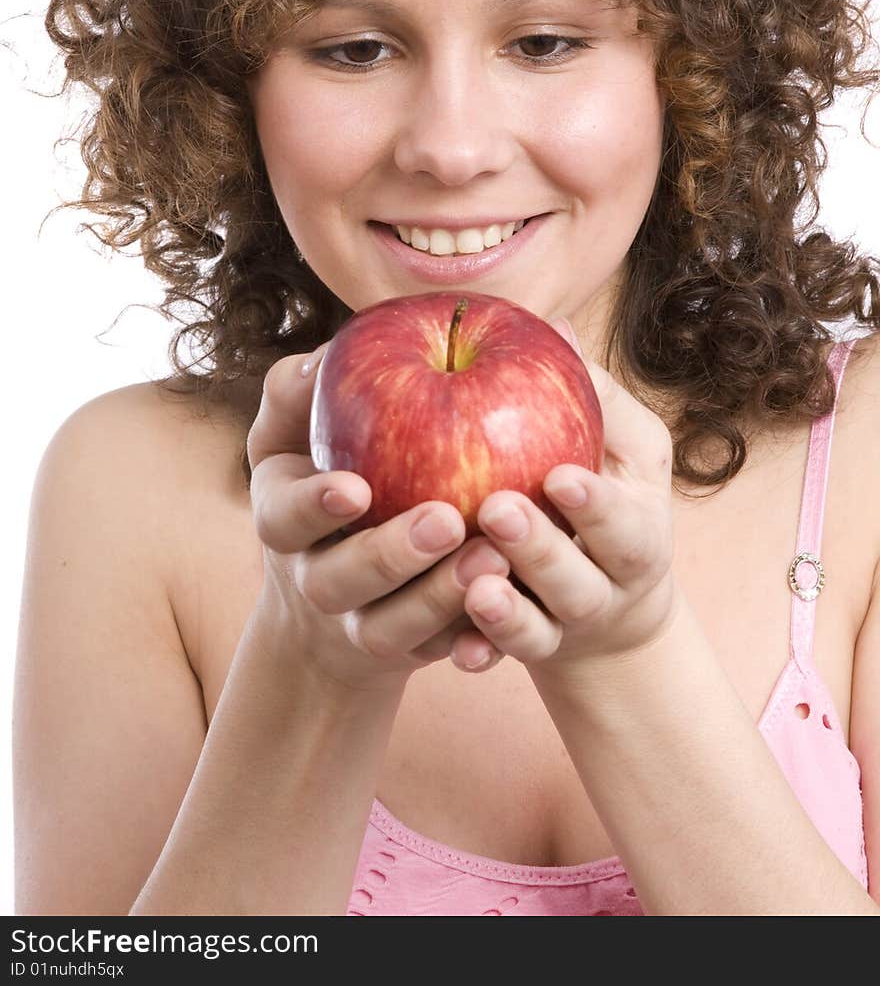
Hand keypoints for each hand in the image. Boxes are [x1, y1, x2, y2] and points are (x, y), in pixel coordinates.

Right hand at [246, 342, 510, 693]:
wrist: (339, 595)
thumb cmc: (327, 476)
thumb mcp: (293, 435)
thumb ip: (296, 392)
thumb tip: (322, 357)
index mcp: (283, 523)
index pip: (286, 517)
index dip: (315, 506)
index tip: (356, 488)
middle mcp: (316, 581)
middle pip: (344, 581)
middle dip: (393, 555)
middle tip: (447, 521)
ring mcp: (364, 624)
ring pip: (396, 628)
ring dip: (443, 598)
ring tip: (495, 557)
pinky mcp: (415, 652)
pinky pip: (444, 653)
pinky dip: (477, 641)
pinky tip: (515, 612)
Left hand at [449, 322, 677, 680]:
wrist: (613, 606)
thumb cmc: (612, 497)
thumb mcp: (626, 452)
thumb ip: (594, 396)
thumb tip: (551, 324)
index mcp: (638, 536)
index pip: (624, 523)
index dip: (596, 505)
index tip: (559, 476)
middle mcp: (605, 588)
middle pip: (577, 581)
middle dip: (539, 549)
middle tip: (493, 510)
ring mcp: (564, 628)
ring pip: (538, 630)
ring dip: (505, 612)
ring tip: (472, 582)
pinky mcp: (525, 651)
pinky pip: (500, 660)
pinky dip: (481, 655)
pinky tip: (456, 652)